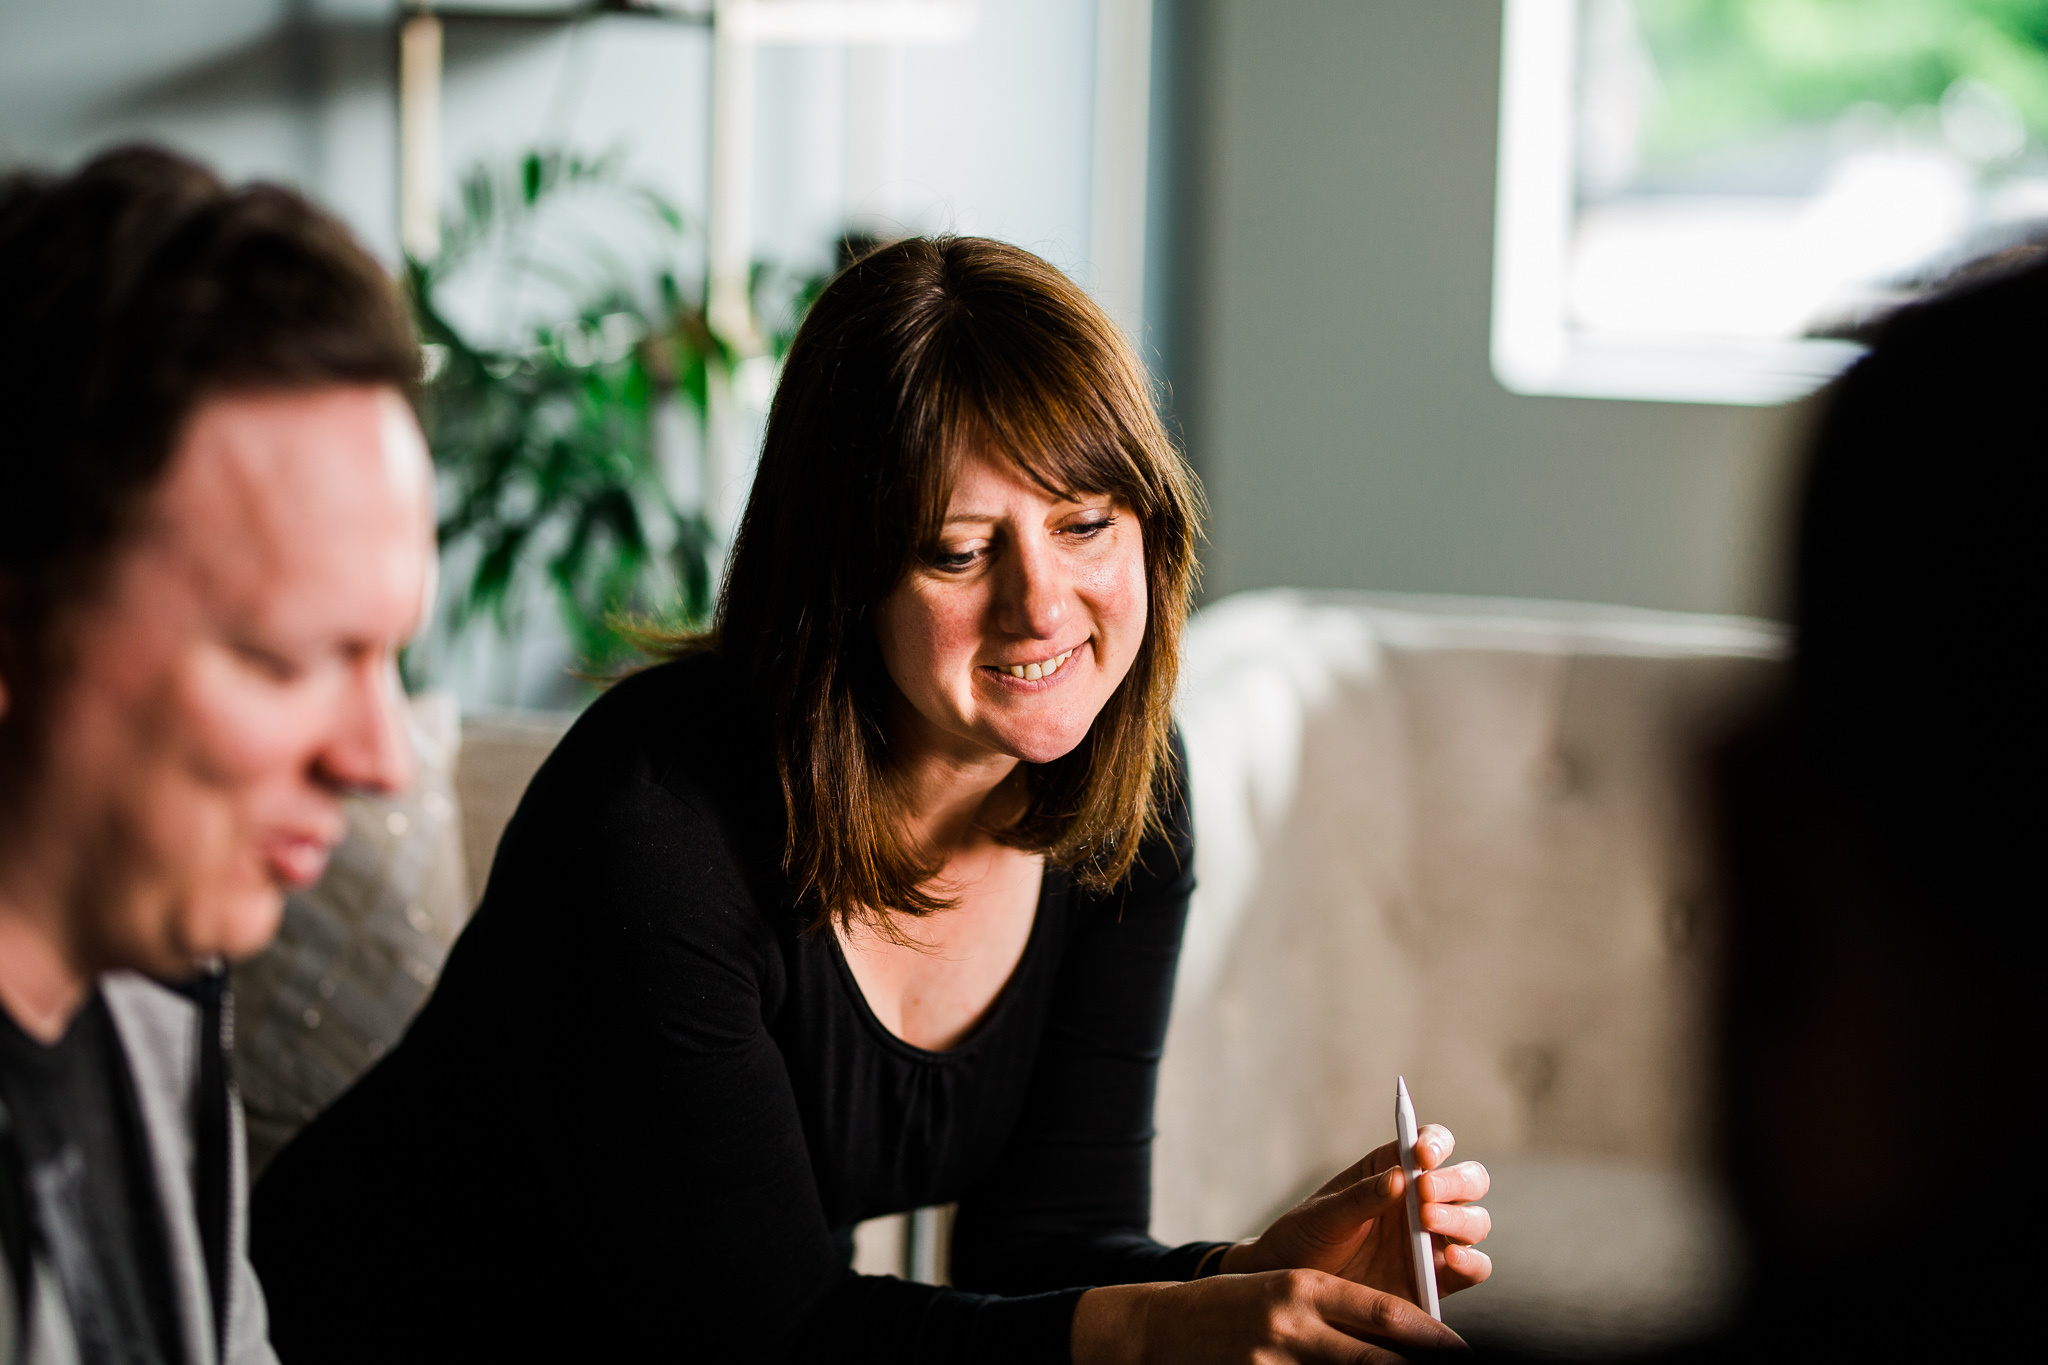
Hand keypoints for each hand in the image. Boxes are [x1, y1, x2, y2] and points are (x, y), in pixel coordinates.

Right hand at [1072, 1270, 1466, 1364]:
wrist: (1164, 1326)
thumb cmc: (1237, 1305)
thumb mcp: (1286, 1290)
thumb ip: (1338, 1307)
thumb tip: (1399, 1331)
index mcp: (1305, 1287)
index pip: (1382, 1313)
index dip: (1429, 1336)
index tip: (1461, 1350)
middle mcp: (1292, 1323)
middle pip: (1374, 1356)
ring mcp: (1273, 1359)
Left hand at [1222, 1126, 1491, 1303]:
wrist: (1299, 1292)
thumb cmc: (1307, 1239)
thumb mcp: (1324, 1215)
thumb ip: (1360, 1198)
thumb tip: (1399, 1177)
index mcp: (1395, 1170)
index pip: (1431, 1144)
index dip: (1435, 1143)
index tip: (1422, 1154)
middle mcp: (1422, 1202)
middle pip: (1467, 1180)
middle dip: (1454, 1182)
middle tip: (1425, 1193)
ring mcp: (1434, 1240)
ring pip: (1475, 1221)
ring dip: (1461, 1219)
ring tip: (1427, 1223)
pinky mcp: (1439, 1279)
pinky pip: (1474, 1268)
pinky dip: (1472, 1262)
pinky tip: (1452, 1258)